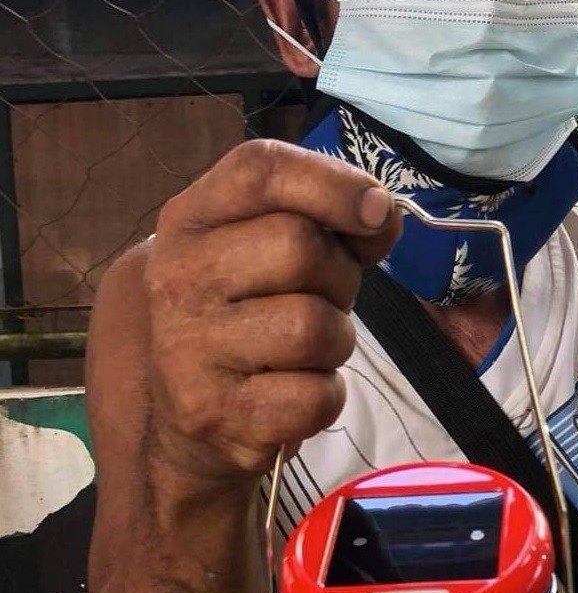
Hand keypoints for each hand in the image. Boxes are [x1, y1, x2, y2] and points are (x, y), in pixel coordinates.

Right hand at [143, 140, 400, 484]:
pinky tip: (295, 393)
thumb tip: (382, 212)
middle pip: (300, 247)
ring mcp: (190, 345)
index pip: (261, 170)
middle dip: (341, 279)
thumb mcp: (273, 257)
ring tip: (306, 352)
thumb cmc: (251, 322)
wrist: (195, 422)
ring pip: (314, 326)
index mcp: (190, 220)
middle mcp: (179, 275)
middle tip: (324, 302)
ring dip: (336, 343)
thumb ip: (327, 223)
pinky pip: (316, 395)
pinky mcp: (215, 411)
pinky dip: (326, 397)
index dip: (333, 183)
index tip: (377, 211)